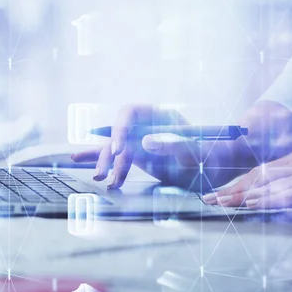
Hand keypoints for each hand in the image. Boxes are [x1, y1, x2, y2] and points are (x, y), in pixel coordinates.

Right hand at [71, 105, 199, 188]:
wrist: (213, 171)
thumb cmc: (207, 157)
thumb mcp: (194, 152)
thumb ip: (173, 145)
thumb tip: (146, 142)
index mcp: (159, 115)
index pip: (130, 113)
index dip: (120, 128)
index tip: (118, 150)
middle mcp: (145, 125)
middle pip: (118, 133)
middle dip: (109, 153)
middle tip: (105, 171)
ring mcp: (139, 140)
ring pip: (114, 149)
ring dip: (104, 163)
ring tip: (99, 178)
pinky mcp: (136, 155)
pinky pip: (114, 157)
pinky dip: (98, 159)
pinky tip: (78, 161)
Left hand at [202, 149, 291, 209]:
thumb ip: (288, 181)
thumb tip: (261, 195)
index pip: (257, 172)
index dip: (235, 184)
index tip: (216, 194)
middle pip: (257, 177)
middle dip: (232, 189)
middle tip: (209, 200)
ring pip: (269, 184)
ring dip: (243, 195)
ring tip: (222, 203)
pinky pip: (289, 194)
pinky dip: (269, 199)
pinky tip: (252, 203)